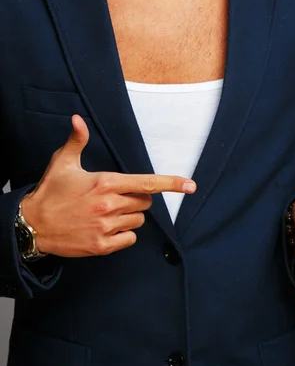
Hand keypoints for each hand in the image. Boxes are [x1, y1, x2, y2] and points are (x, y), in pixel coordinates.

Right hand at [21, 115, 196, 257]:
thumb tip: (78, 119)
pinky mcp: (102, 246)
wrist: (32, 225)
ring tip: (106, 212)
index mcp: (105, 183)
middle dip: (137, 199)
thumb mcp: (63, 163)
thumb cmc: (51, 191)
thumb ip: (77, 141)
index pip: (146, 183)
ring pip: (138, 220)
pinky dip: (123, 234)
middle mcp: (109, 205)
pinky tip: (106, 227)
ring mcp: (106, 227)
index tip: (190, 185)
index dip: (171, 183)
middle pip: (145, 202)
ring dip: (129, 216)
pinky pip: (130, 238)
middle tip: (115, 197)